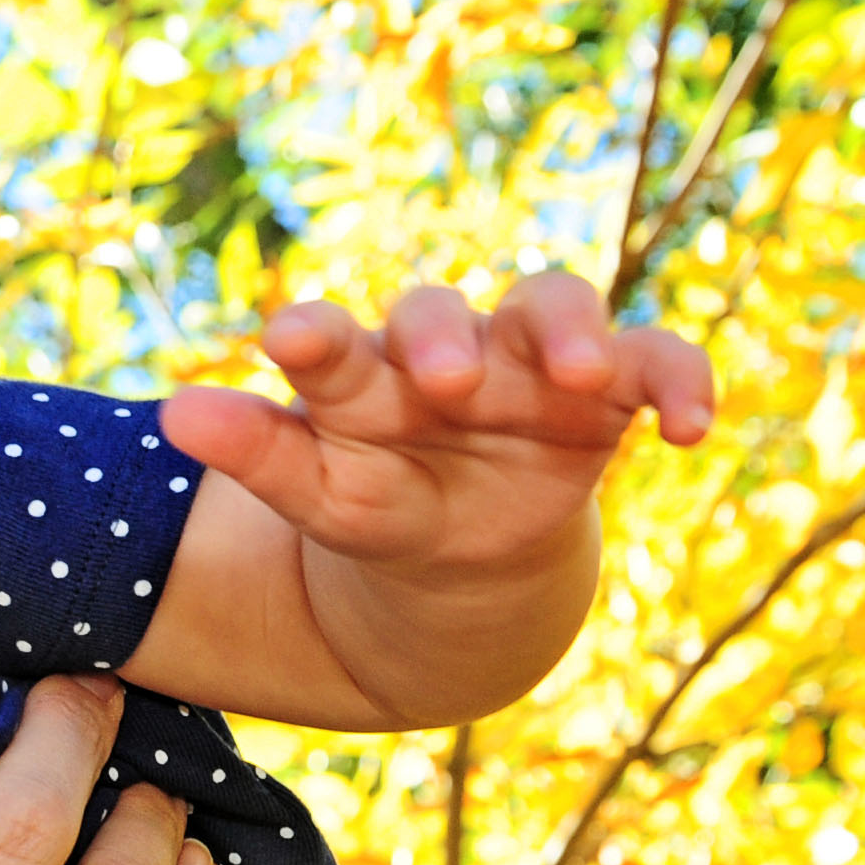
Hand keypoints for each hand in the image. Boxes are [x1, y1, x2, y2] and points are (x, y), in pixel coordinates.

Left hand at [159, 268, 710, 588]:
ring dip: (568, 334)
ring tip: (578, 373)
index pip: (335, 340)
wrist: (464, 557)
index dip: (318, 335)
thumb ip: (259, 452)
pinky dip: (681, 382)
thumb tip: (174, 411)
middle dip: (444, 335)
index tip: (287, 340)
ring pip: (556, 307)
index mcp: (363, 372)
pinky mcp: (612, 391)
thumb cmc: (380, 506)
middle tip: (443, 379)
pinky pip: (657, 363)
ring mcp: (532, 362)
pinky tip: (691, 429)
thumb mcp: (323, 496)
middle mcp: (449, 348)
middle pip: (444, 313)